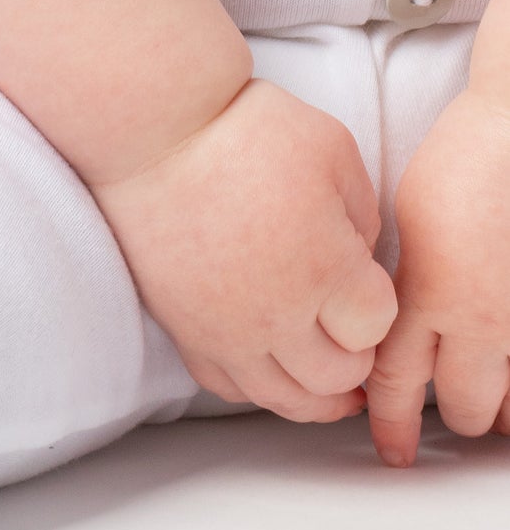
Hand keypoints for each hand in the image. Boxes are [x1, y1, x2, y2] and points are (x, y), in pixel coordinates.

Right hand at [89, 77, 397, 421]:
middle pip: (336, 378)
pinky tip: (266, 366)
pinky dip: (255, 385)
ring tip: (324, 379)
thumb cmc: (239, 131)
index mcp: (325, 270)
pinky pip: (224, 385)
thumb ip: (362, 215)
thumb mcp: (333, 152)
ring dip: (313, 394)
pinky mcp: (182, 327)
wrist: (149, 136)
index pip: (377, 328)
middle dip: (355, 359)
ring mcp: (223, 329)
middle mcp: (276, 314)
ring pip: (282, 399)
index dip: (380, 308)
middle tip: (353, 336)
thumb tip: (357, 256)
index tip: (368, 286)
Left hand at [366, 89, 509, 465]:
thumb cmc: (466, 162)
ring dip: (508, 409)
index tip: (391, 449)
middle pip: (466, 404)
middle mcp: (483, 319)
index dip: (392, 423)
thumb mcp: (407, 228)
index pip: (398, 384)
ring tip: (502, 416)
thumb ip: (407, 286)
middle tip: (457, 420)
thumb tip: (397, 321)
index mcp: (429, 297)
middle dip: (460, 416)